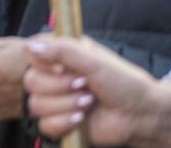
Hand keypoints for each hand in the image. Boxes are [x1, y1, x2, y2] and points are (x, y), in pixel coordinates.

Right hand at [23, 34, 170, 147]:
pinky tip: (81, 118)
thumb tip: (31, 45)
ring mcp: (57, 100)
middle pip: (31, 82)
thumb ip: (62, 51)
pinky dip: (64, 122)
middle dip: (59, 87)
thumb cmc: (124, 83)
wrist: (140, 115)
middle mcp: (56, 76)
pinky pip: (45, 125)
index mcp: (62, 55)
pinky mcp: (60, 122)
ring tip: (88, 102)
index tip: (61, 66)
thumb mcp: (94, 61)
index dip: (43, 63)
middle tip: (83, 85)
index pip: (31, 53)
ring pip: (37, 105)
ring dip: (65, 105)